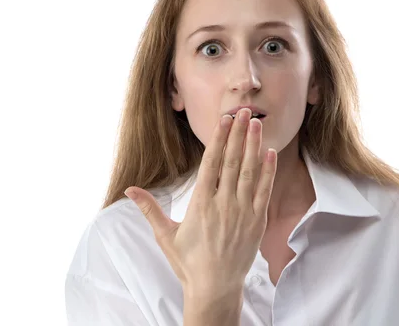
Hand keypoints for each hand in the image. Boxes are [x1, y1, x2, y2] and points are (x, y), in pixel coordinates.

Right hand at [125, 108, 277, 298]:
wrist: (215, 287)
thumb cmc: (188, 261)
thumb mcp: (165, 235)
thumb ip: (149, 209)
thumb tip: (129, 190)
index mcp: (201, 204)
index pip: (211, 163)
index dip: (219, 139)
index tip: (224, 120)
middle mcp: (223, 204)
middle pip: (232, 161)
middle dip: (238, 133)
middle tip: (244, 110)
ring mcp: (242, 212)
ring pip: (249, 171)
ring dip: (254, 145)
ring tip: (256, 123)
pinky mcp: (257, 221)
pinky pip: (264, 191)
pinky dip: (267, 171)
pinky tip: (269, 153)